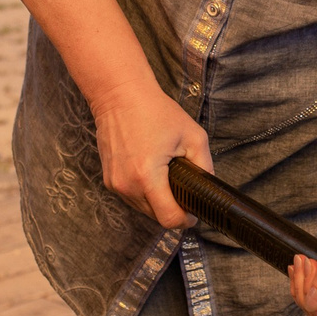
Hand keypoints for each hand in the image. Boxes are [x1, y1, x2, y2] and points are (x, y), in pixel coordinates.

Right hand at [89, 81, 209, 229]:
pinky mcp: (108, 180)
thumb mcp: (193, 136)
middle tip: (182, 187)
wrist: (119, 95)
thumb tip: (208, 188)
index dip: (185, 220)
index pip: (168, 219)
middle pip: (156, 217)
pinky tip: (150, 172)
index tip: (193, 212)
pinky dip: (144, 192)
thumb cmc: (156, 111)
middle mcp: (127, 185)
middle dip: (172, 208)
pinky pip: (131, 198)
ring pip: (143, 210)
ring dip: (157, 201)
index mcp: (148, 177)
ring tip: (165, 175)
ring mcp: (115, 184)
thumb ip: (205, 167)